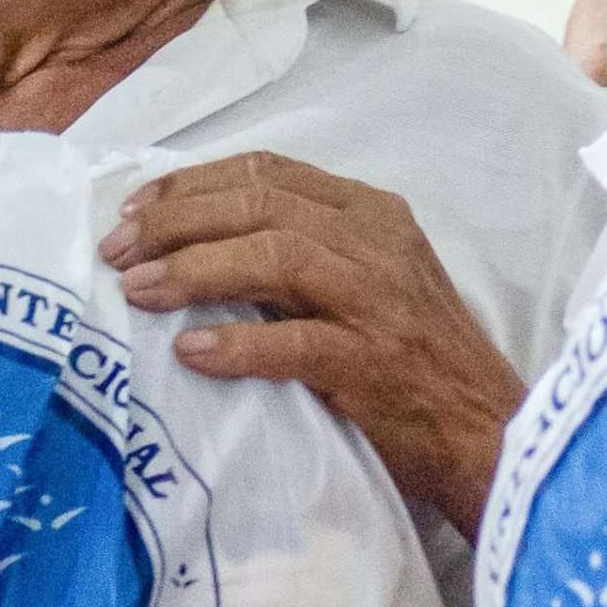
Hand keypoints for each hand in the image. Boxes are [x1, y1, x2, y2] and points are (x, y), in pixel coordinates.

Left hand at [104, 154, 523, 535]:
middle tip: (116, 251)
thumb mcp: (366, 283)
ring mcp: (380, 300)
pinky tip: (190, 353)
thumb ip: (303, 252)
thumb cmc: (416, 362)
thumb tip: (194, 242)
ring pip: (274, 256)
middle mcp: (378, 243)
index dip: (192, 183)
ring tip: (137, 292)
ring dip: (193, 269)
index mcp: (371, 213)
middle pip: (260, 204)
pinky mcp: (376, 362)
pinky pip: (295, 343)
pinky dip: (237, 344)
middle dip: (176, 221)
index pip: (268, 172)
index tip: (133, 209)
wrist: (489, 433)